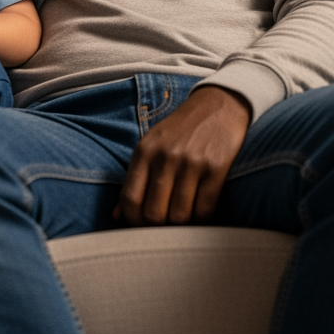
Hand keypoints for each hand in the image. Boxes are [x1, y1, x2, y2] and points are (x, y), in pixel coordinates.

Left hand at [113, 85, 250, 225]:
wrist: (218, 105)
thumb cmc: (180, 130)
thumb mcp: (151, 145)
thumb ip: (135, 178)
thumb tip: (116, 215)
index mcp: (144, 152)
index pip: (130, 198)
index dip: (133, 221)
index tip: (140, 228)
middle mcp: (165, 157)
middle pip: (154, 212)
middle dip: (158, 228)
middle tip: (164, 228)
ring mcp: (191, 162)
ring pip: (180, 215)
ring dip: (181, 226)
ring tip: (183, 223)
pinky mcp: (216, 168)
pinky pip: (205, 208)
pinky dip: (202, 220)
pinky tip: (201, 215)